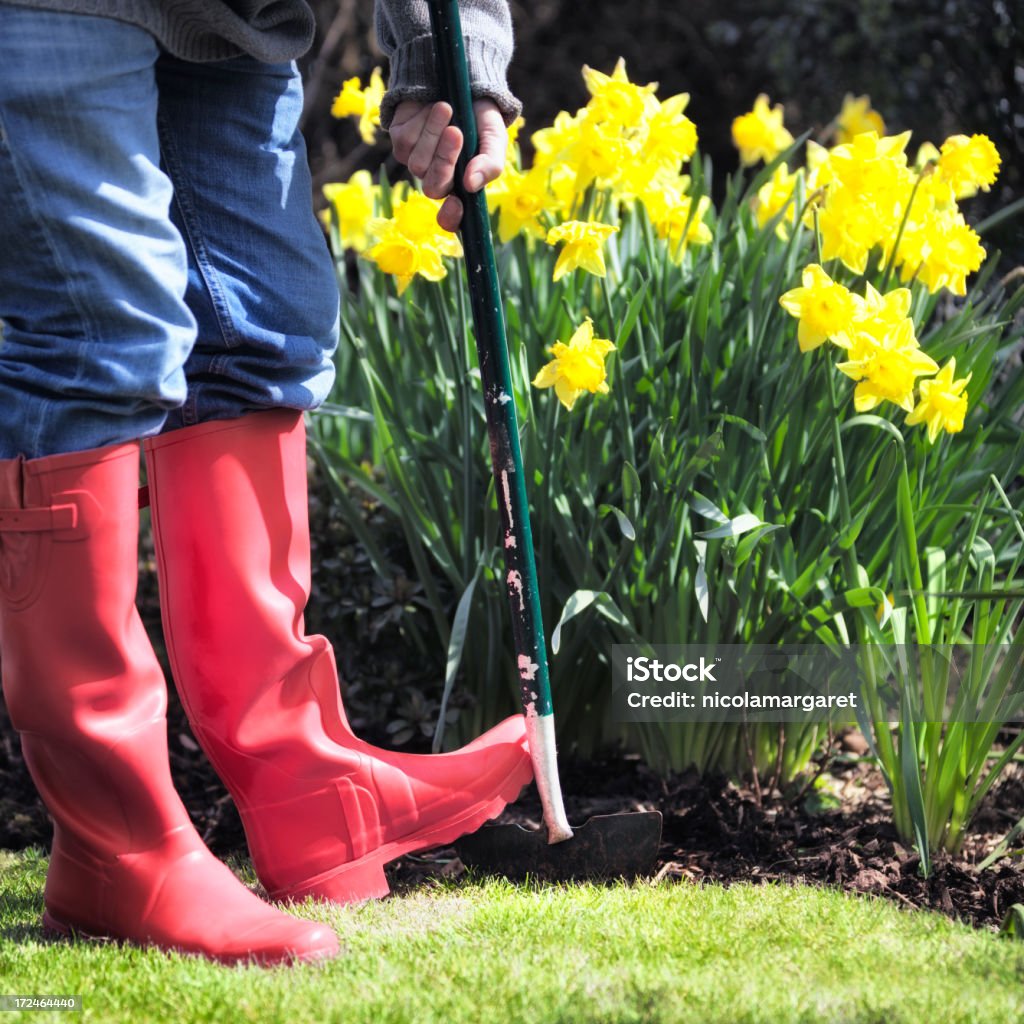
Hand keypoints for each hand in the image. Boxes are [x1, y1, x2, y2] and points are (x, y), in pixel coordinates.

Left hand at [389, 98, 506, 231]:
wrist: (458, 80)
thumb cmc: (479, 116)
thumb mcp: (494, 137)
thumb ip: (490, 163)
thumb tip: (470, 185)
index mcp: (461, 185)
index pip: (452, 217)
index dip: (451, 218)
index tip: (456, 204)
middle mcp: (436, 178)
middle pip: (433, 188)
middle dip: (444, 160)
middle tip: (457, 132)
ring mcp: (416, 162)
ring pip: (418, 163)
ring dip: (433, 133)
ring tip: (446, 108)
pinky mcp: (400, 142)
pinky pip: (406, 140)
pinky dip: (421, 121)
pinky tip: (431, 108)